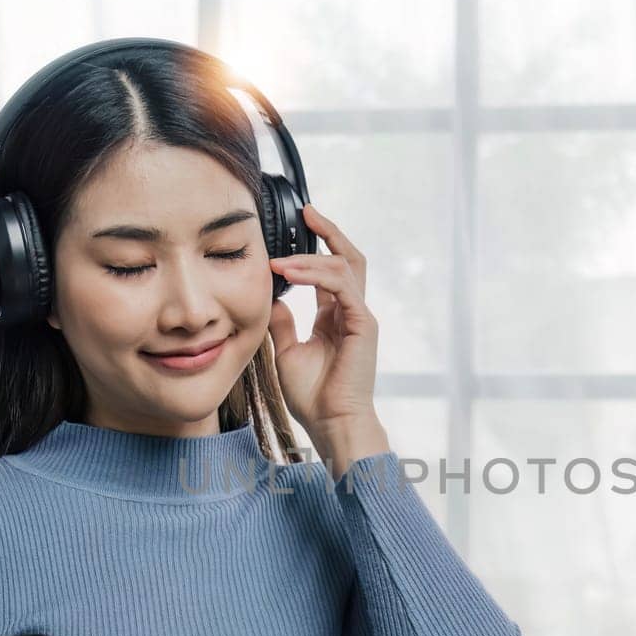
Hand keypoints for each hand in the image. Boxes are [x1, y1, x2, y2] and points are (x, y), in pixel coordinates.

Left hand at [267, 203, 379, 441]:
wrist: (331, 423)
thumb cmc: (312, 396)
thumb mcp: (287, 351)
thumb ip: (283, 322)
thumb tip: (272, 297)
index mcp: (336, 317)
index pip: (330, 271)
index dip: (314, 248)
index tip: (297, 228)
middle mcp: (351, 311)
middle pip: (348, 258)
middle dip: (329, 232)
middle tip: (307, 212)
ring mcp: (360, 316)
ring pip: (344, 266)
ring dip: (310, 257)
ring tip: (280, 259)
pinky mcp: (364, 324)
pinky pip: (342, 286)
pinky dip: (317, 275)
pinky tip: (291, 273)